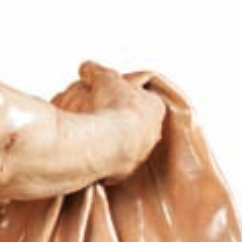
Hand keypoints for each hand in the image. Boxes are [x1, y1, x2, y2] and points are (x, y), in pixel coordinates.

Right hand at [55, 62, 164, 178]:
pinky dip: (102, 160)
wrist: (103, 143)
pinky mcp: (121, 174)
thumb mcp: (103, 77)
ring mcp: (138, 157)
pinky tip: (88, 154)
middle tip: (102, 116)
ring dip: (112, 143)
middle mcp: (152, 135)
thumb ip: (96, 71)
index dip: (131, 98)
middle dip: (122, 122)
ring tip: (92, 137)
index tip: (114, 97)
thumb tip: (86, 67)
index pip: (148, 102)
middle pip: (139, 127)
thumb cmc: (112, 106)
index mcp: (156, 109)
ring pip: (127, 149)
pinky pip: (112, 167)